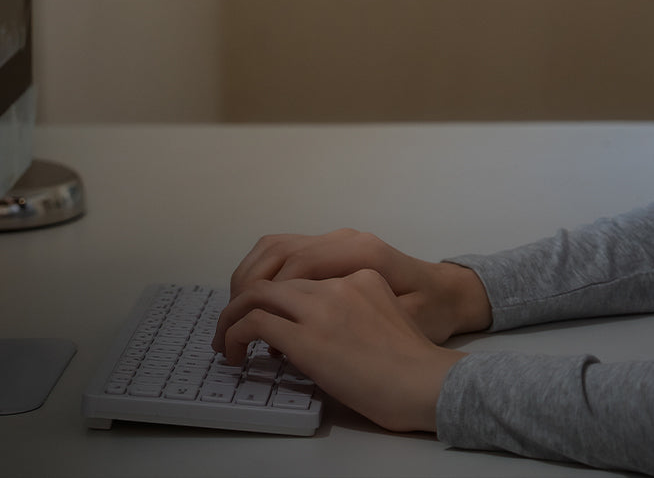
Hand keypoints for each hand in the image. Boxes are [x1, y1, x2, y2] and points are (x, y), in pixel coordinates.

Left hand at [212, 268, 466, 432]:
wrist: (428, 383)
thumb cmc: (415, 364)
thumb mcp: (388, 316)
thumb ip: (356, 308)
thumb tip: (320, 331)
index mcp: (360, 273)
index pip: (301, 270)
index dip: (275, 290)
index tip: (264, 315)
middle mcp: (337, 281)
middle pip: (272, 272)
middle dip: (243, 297)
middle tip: (232, 326)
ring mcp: (322, 307)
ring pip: (256, 293)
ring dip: (232, 316)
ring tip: (226, 343)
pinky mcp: (308, 337)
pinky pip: (255, 322)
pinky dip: (236, 335)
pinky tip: (237, 354)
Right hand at [225, 228, 491, 343]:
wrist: (452, 296)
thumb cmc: (431, 316)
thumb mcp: (393, 326)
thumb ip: (340, 327)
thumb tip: (286, 336)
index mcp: (359, 254)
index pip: (292, 268)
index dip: (259, 301)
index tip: (240, 336)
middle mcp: (345, 239)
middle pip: (277, 250)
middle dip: (245, 288)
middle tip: (227, 329)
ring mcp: (340, 239)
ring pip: (277, 246)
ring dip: (250, 278)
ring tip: (238, 317)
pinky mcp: (336, 247)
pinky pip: (289, 251)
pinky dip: (266, 273)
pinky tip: (262, 304)